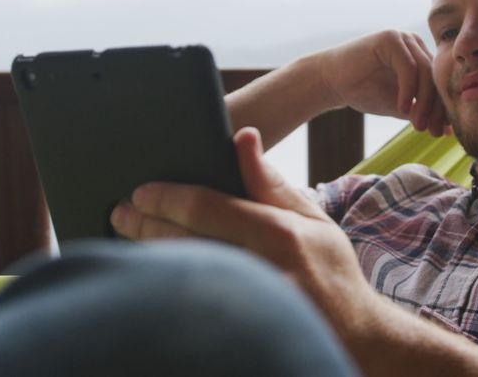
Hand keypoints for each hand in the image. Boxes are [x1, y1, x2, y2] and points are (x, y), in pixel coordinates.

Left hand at [110, 127, 383, 337]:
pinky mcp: (237, 330)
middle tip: (121, 212)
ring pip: (179, 274)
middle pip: (183, 241)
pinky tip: (148, 273)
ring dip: (147, 253)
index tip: (140, 191)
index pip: (206, 208)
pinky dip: (163, 286)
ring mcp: (248, 304)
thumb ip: (270, 182)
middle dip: (144, 224)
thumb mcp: (314, 220)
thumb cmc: (332, 274)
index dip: (166, 197)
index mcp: (280, 235)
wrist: (357, 338)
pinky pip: (187, 303)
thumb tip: (242, 137)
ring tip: (128, 235)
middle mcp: (261, 271)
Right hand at [315, 30, 446, 135]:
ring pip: (425, 72)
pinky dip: (408, 90)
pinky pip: (408, 66)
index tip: (442, 133)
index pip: (439, 82)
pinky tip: (402, 108)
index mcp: (420, 56)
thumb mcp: (400, 105)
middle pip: (435, 77)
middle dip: (436, 108)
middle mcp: (414, 43)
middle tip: (433, 132)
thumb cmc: (364, 91)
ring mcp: (403, 38)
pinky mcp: (389, 39)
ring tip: (417, 124)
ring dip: (424, 102)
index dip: (442, 108)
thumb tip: (449, 129)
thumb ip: (421, 111)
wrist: (331, 82)